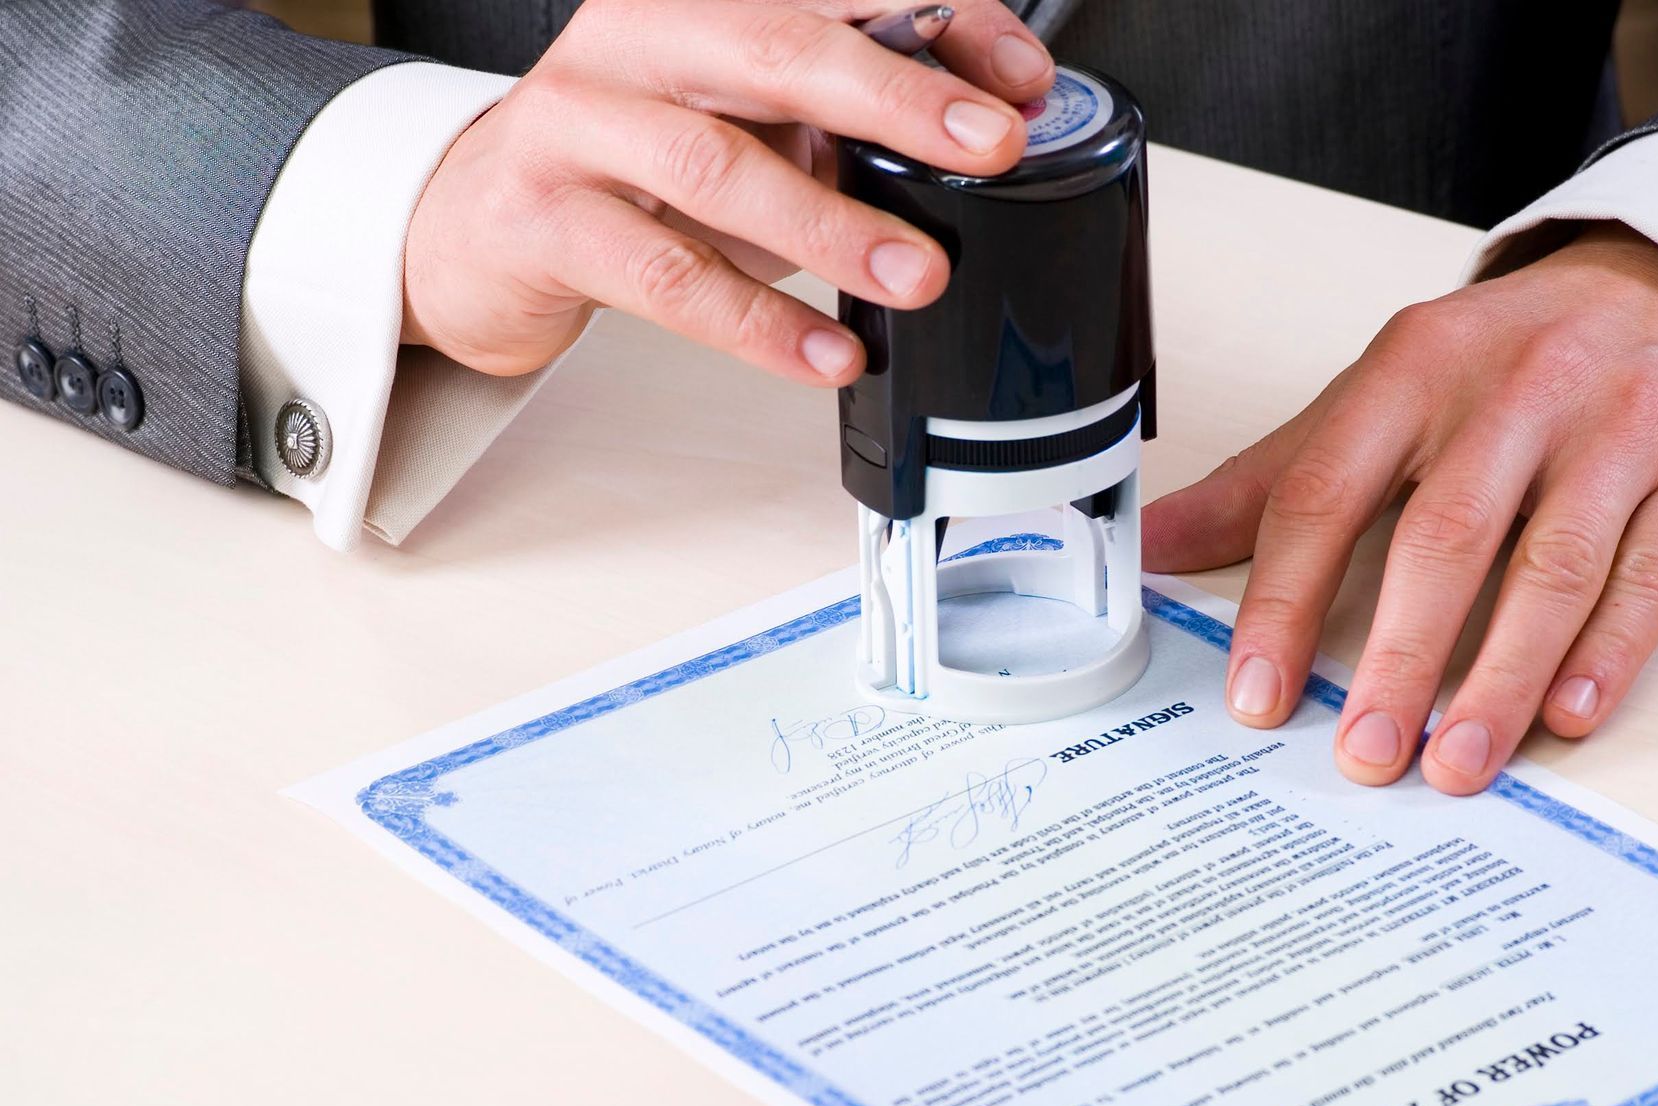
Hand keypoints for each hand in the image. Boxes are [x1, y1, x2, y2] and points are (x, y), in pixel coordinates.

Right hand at [400, 0, 1052, 379]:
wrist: (469, 229)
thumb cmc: (624, 174)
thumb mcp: (740, 127)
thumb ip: (835, 123)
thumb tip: (974, 136)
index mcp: (696, 0)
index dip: (938, 22)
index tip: (1020, 81)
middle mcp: (633, 38)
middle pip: (778, 47)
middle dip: (899, 97)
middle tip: (990, 148)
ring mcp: (576, 121)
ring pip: (718, 164)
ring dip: (832, 226)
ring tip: (916, 275)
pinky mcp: (541, 217)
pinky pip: (666, 273)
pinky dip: (757, 321)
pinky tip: (825, 351)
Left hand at [1145, 224, 1657, 793]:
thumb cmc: (1501, 362)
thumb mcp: (1379, 395)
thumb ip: (1270, 479)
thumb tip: (1152, 547)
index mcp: (1410, 370)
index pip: (1325, 492)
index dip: (1283, 601)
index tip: (1257, 696)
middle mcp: (1513, 393)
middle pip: (1444, 538)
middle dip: (1397, 658)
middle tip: (1363, 753)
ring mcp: (1617, 430)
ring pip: (1553, 569)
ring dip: (1499, 679)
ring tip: (1455, 764)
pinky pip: (1652, 576)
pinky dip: (1607, 655)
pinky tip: (1565, 718)